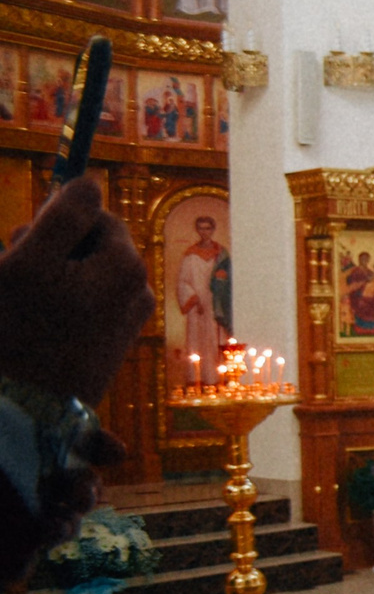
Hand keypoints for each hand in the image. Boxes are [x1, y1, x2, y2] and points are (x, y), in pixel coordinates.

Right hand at [0, 176, 153, 404]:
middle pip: (86, 243)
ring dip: (46, 277)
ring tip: (22, 307)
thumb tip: (88, 181)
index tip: (25, 246)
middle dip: (48, 249)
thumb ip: (64, 216)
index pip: (90, 212)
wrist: (24, 411)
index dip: (51, 222)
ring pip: (78, 273)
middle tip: (17, 276)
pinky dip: (54, 304)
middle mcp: (137, 288)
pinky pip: (80, 303)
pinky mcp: (110, 341)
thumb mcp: (28, 262)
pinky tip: (35, 328)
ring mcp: (126, 317)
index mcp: (125, 264)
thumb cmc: (16, 334)